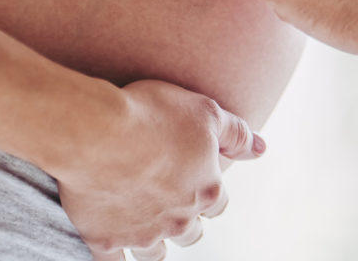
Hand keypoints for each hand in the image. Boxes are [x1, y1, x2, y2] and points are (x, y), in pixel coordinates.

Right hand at [54, 79, 261, 260]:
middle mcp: (179, 220)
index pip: (218, 203)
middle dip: (183, 220)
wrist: (96, 132)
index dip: (207, 191)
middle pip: (191, 233)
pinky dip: (113, 259)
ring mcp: (142, 235)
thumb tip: (261, 149)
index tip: (191, 177)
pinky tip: (111, 245)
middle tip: (166, 200)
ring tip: (140, 225)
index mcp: (206, 191)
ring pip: (156, 254)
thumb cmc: (152, 114)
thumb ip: (236, 134)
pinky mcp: (105, 240)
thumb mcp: (204, 112)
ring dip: (153, 242)